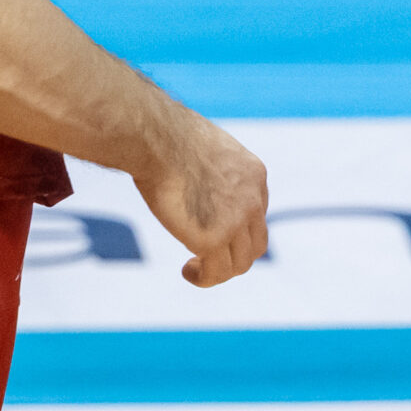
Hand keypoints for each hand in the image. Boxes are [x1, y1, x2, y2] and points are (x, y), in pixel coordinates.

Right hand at [135, 114, 269, 285]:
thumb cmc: (162, 133)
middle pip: (255, 242)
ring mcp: (236, 222)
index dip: (236, 226)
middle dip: (234, 253)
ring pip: (239, 262)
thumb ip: (203, 161)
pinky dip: (205, 278)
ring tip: (195, 269)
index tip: (214, 229)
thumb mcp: (198, 143)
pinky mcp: (212, 240)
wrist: (154, 137)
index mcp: (252, 173)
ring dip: (219, 270)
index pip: (256, 211)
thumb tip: (182, 160)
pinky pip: (217, 272)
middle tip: (208, 256)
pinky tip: (189, 273)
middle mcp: (253, 200)